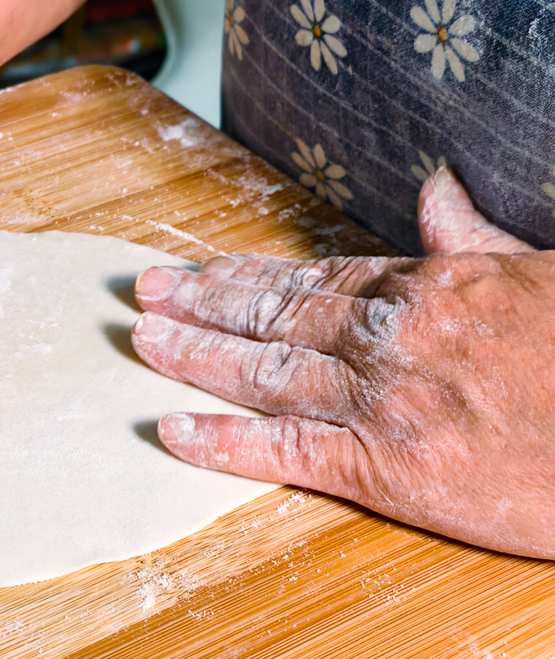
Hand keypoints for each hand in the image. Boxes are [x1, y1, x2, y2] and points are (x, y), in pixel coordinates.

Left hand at [131, 167, 554, 557]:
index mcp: (428, 288)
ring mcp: (382, 400)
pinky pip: (286, 449)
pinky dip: (224, 440)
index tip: (200, 268)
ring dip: (195, 353)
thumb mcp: (540, 271)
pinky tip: (175, 431)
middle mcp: (390, 336)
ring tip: (142, 339)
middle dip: (202, 301)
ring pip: (264, 368)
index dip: (247, 272)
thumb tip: (433, 191)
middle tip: (144, 291)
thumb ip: (472, 237)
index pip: (313, 274)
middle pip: (274, 313)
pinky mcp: (388, 467)